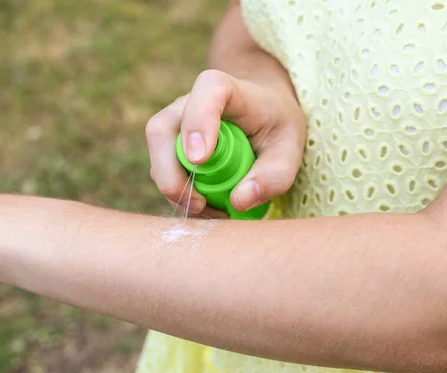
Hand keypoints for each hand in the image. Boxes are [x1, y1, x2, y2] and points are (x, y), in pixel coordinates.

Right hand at [145, 69, 305, 217]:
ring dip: (179, 191)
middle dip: (173, 175)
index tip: (200, 159)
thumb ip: (273, 175)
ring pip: (157, 157)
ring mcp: (173, 123)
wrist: (261, 114)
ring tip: (214, 208)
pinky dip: (181, 195)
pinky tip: (207, 204)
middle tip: (201, 204)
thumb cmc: (275, 127)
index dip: (198, 122)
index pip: (207, 91)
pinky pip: (161, 173)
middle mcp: (189, 102)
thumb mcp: (289, 150)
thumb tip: (239, 201)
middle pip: (162, 131)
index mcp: (227, 89)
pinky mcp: (166, 146)